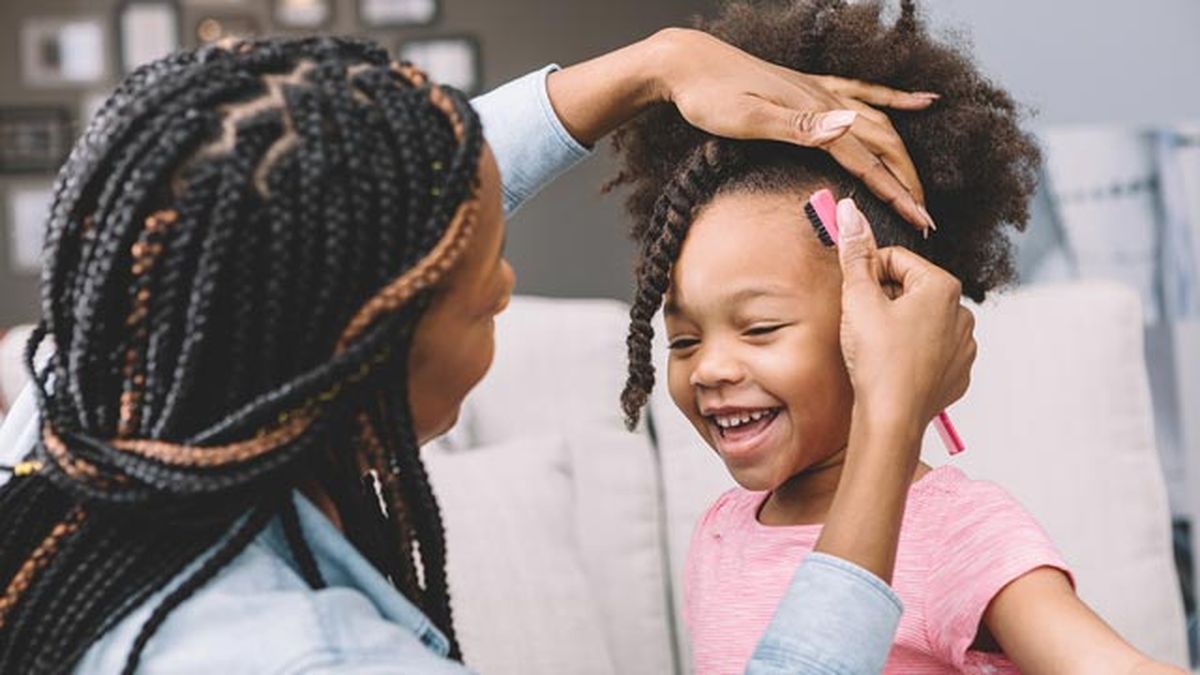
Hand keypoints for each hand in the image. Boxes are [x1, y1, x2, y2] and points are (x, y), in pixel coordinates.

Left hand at [652, 28, 937, 231]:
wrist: (687, 63)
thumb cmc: (709, 96)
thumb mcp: (749, 117)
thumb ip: (800, 126)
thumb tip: (849, 127)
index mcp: (815, 114)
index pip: (867, 161)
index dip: (896, 194)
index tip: (919, 222)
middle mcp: (825, 100)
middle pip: (882, 145)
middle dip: (907, 183)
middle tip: (925, 218)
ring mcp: (820, 92)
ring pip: (878, 124)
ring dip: (903, 156)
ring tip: (920, 186)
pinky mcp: (809, 88)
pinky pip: (864, 93)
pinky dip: (895, 100)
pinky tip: (919, 102)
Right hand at [834, 197, 974, 433]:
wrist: (892, 417)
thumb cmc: (877, 359)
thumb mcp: (858, 298)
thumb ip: (855, 252)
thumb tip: (849, 211)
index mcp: (942, 286)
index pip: (895, 261)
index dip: (867, 275)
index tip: (854, 294)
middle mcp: (962, 312)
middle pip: (910, 289)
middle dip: (884, 301)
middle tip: (862, 324)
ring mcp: (964, 345)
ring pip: (922, 320)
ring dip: (899, 326)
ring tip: (877, 348)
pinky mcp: (959, 372)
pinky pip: (932, 350)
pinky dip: (912, 353)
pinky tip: (893, 365)